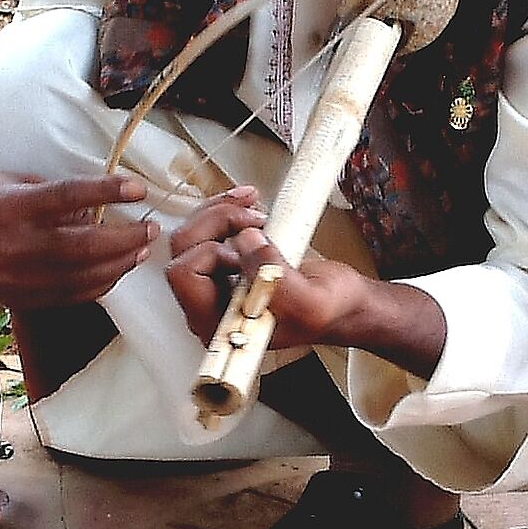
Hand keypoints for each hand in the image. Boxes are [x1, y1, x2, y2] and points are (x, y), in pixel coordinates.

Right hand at [0, 169, 158, 307]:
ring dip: (119, 265)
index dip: (106, 192)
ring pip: (81, 277)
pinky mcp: (17, 300)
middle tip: (149, 228)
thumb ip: (54, 194)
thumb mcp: (12, 181)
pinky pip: (69, 296)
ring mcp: (15, 278)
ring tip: (140, 249)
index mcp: (11, 206)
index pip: (68, 197)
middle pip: (83, 247)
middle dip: (125, 239)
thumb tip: (100, 204)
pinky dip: (98, 285)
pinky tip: (115, 271)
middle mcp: (13, 245)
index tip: (138, 188)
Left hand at [167, 187, 366, 350]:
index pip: (185, 276)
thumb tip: (246, 241)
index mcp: (220, 324)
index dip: (213, 252)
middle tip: (255, 218)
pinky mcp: (226, 261)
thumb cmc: (329, 312)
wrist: (343, 302)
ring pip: (193, 232)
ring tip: (253, 207)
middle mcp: (210, 304)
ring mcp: (216, 281)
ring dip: (222, 210)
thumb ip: (276, 278)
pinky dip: (228, 208)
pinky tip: (250, 203)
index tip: (250, 249)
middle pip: (185, 248)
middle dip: (217, 221)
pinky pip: (208, 227)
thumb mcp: (311, 302)